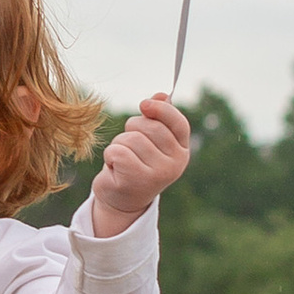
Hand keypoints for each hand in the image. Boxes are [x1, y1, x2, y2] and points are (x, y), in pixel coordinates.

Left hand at [91, 94, 190, 237]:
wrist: (123, 198)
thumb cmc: (136, 162)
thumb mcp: (150, 139)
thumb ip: (157, 117)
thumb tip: (163, 94)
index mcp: (182, 151)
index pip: (178, 122)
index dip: (161, 109)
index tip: (144, 104)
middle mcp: (175, 164)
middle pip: (149, 126)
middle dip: (132, 129)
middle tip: (129, 145)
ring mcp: (159, 174)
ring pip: (131, 139)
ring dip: (119, 144)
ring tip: (122, 160)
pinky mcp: (138, 181)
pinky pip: (117, 151)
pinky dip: (110, 156)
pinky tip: (115, 168)